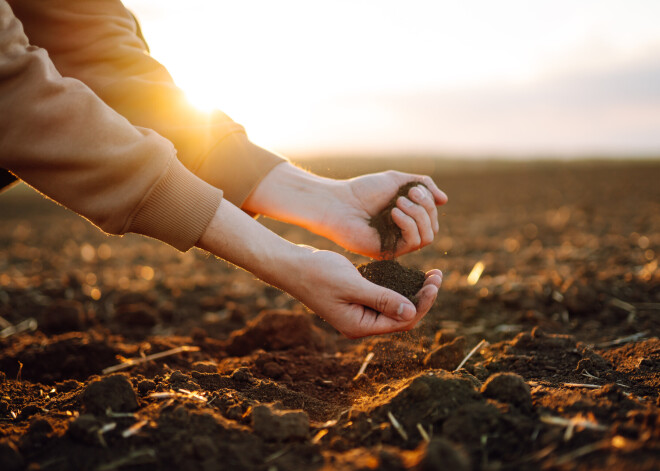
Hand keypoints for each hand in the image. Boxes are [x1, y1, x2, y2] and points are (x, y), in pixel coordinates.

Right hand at [196, 200, 441, 337]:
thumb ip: (382, 299)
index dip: (422, 304)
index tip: (434, 283)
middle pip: (402, 316)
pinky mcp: (356, 299)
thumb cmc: (317, 274)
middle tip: (437, 275)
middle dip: (422, 298)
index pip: (402, 321)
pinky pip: (383, 297)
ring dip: (413, 292)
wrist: (290, 265)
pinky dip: (398, 287)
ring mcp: (358, 312)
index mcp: (360, 326)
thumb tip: (412, 311)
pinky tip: (408, 274)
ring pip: (394, 306)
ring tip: (430, 274)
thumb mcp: (352, 285)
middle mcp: (361, 323)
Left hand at [243, 164, 447, 258]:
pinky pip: (412, 243)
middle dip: (425, 208)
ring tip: (398, 203)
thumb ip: (423, 185)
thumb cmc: (363, 190)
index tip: (413, 189)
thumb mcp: (398, 180)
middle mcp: (403, 234)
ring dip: (418, 216)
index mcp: (406, 219)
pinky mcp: (388, 252)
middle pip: (433, 228)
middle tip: (408, 194)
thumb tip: (444, 200)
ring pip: (427, 237)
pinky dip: (409, 225)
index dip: (429, 203)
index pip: (432, 217)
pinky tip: (394, 213)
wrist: (338, 202)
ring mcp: (396, 245)